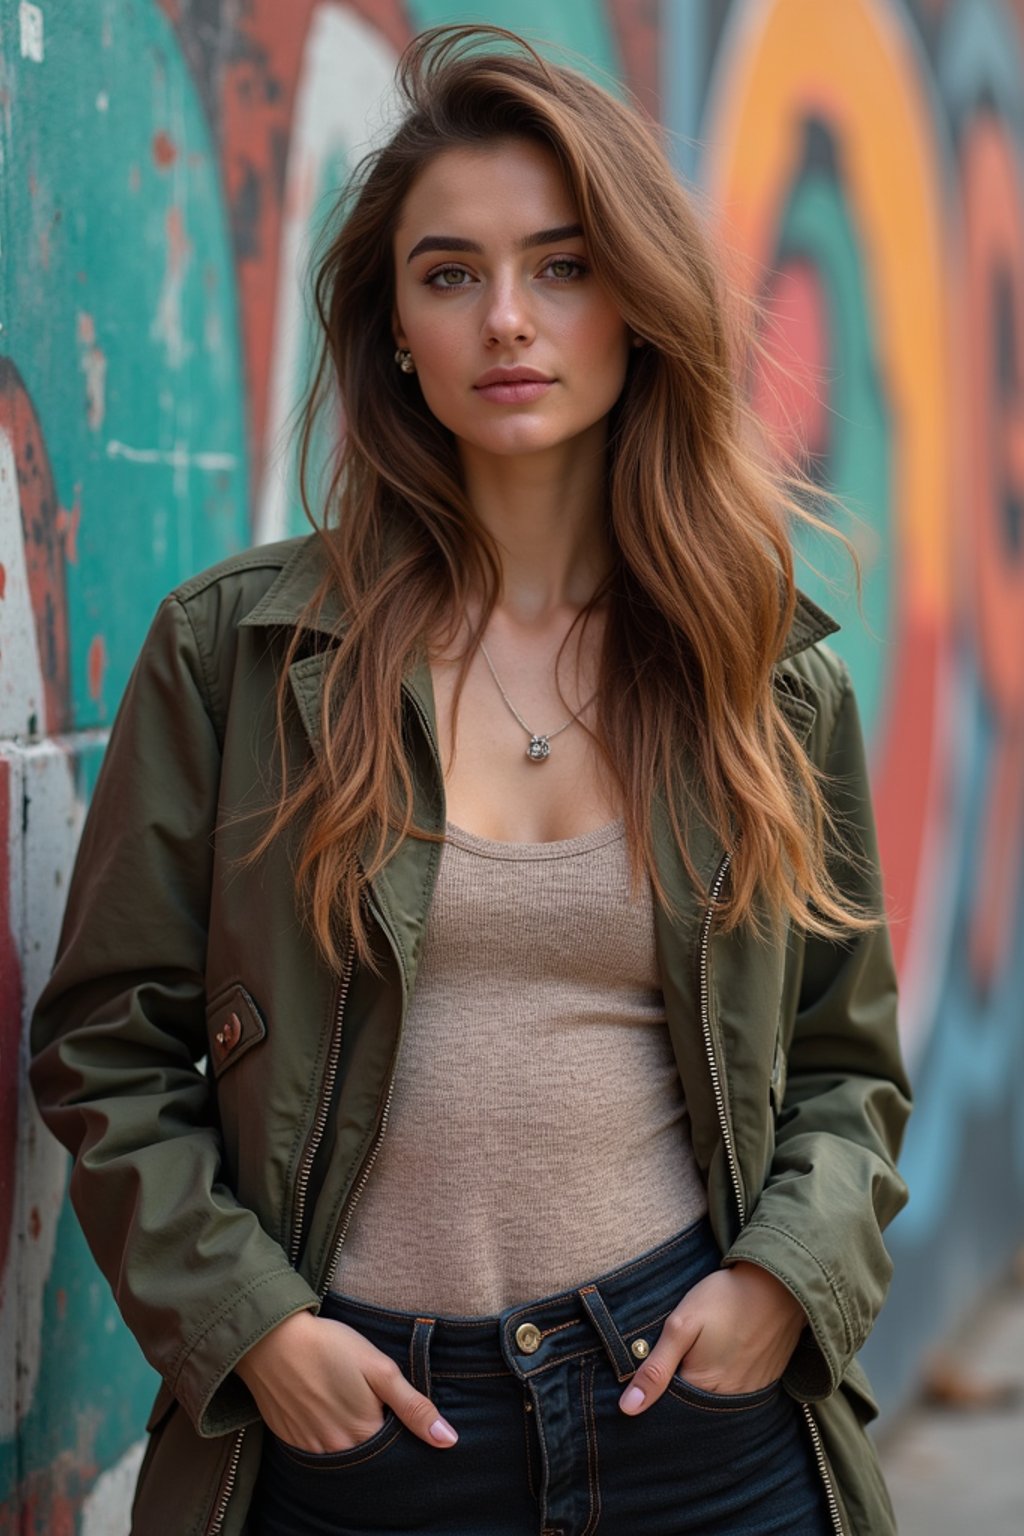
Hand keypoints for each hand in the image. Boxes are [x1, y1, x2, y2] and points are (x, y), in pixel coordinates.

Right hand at [235, 1310, 457, 1451]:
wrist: (272, 1339)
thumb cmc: (331, 1346)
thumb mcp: (379, 1369)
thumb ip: (413, 1407)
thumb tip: (448, 1440)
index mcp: (364, 1433)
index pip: (393, 1450)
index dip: (400, 1432)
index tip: (396, 1410)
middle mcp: (337, 1450)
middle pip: (367, 1457)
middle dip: (375, 1438)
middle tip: (370, 1403)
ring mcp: (311, 1448)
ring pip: (341, 1455)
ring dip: (349, 1439)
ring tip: (346, 1404)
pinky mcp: (290, 1440)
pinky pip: (315, 1451)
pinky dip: (324, 1435)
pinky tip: (324, 1408)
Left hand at [618, 1262, 805, 1413]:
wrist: (777, 1284)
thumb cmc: (724, 1299)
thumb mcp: (681, 1325)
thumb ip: (655, 1368)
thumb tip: (628, 1408)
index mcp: (703, 1388)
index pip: (669, 1406)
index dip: (655, 1389)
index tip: (652, 1368)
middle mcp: (728, 1400)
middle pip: (693, 1406)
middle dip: (679, 1388)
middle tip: (683, 1351)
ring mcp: (750, 1392)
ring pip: (715, 1400)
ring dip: (704, 1384)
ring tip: (704, 1351)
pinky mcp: (765, 1382)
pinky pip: (737, 1392)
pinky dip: (726, 1379)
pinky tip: (723, 1354)